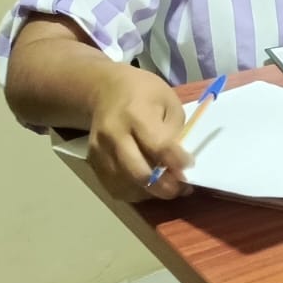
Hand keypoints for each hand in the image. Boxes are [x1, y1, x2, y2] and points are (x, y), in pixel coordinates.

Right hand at [87, 64, 193, 201]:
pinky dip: (135, 192)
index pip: (158, 146)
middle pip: (138, 173)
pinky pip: (114, 187)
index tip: (190, 165)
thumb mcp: (169, 101)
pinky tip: (149, 186)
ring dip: (151, 193)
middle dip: (164, 187)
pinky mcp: (92, 162)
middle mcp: (113, 134)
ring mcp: (100, 150)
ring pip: (125, 185)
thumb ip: (175, 132)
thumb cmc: (144, 94)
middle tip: (182, 188)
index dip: (177, 161)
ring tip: (168, 187)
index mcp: (135, 113)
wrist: (105, 89)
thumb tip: (179, 164)